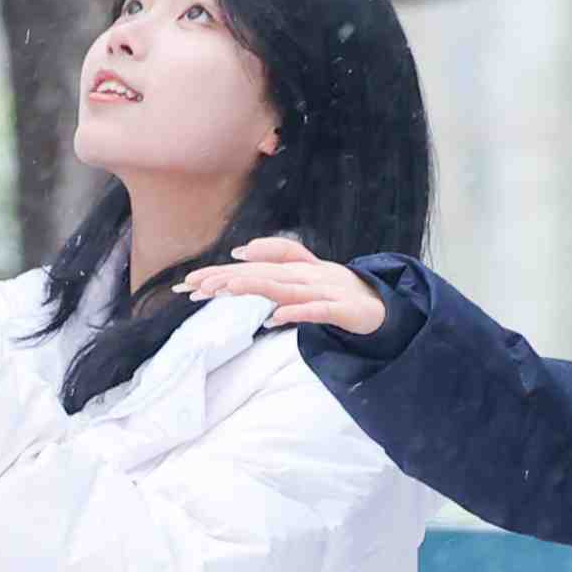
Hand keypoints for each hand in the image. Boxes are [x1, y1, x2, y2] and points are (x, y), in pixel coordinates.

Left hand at [181, 235, 385, 335]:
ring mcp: (324, 291)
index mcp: (294, 270)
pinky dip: (298, 312)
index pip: (250, 270)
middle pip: (262, 275)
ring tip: (228, 289)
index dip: (220, 274)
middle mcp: (305, 276)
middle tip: (195, 286)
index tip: (189, 284)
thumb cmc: (337, 288)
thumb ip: (275, 257)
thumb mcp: (304, 274)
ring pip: (286, 288)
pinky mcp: (342, 310)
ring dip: (257, 287)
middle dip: (227, 279)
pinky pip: (317, 312)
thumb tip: (239, 254)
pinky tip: (277, 317)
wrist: (382, 303)